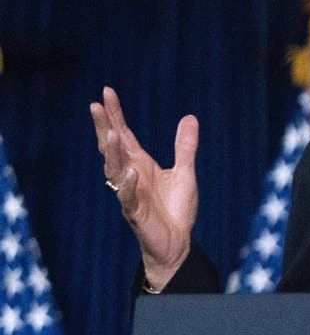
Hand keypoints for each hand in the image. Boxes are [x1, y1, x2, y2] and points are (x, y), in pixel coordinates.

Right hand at [89, 87, 198, 288]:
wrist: (177, 242)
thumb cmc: (176, 209)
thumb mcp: (185, 172)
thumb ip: (185, 146)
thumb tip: (190, 117)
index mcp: (140, 164)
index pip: (124, 134)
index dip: (115, 115)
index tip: (106, 92)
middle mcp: (130, 175)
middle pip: (112, 147)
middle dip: (104, 127)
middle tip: (96, 106)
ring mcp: (130, 193)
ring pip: (115, 170)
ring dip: (113, 152)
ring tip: (111, 133)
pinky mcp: (135, 213)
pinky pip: (127, 198)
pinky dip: (128, 185)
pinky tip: (130, 172)